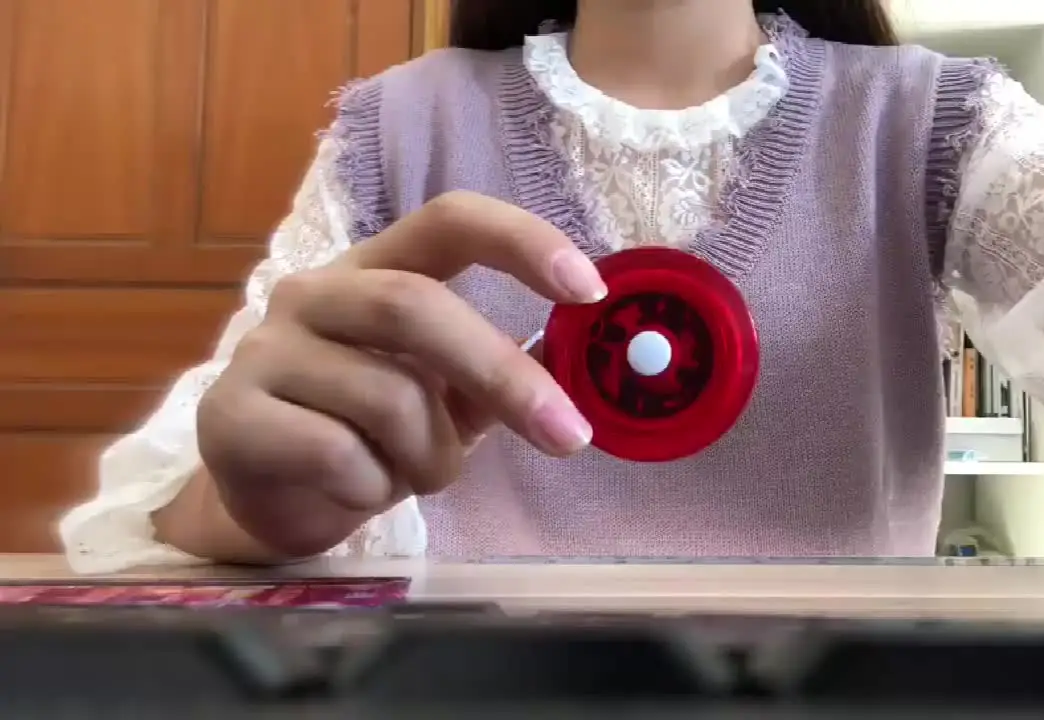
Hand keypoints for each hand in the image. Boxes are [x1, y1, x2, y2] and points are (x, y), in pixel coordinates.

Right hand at [195, 191, 606, 556]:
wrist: (272, 500)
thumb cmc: (368, 435)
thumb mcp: (443, 400)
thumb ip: (493, 376)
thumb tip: (572, 369)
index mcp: (375, 269)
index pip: (448, 220)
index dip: (521, 241)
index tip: (589, 289)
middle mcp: (315, 293)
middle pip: (415, 305)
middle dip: (501, 375)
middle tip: (567, 436)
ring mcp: (264, 350)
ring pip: (385, 396)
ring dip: (431, 456)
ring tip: (418, 477)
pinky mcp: (229, 415)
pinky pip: (336, 453)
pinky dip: (374, 487)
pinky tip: (359, 490)